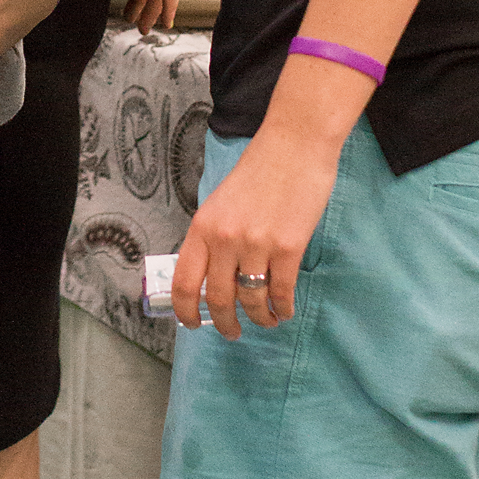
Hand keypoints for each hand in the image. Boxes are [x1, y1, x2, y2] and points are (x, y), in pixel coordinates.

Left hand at [167, 123, 339, 338]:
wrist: (294, 145)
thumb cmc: (260, 171)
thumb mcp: (221, 203)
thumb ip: (214, 237)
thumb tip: (211, 276)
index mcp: (203, 226)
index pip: (184, 282)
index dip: (186, 311)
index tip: (192, 324)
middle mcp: (224, 239)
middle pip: (218, 299)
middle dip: (225, 324)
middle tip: (232, 333)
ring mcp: (256, 244)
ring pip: (251, 300)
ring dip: (259, 318)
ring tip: (266, 320)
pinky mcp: (288, 247)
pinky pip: (281, 292)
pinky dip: (282, 308)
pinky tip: (283, 310)